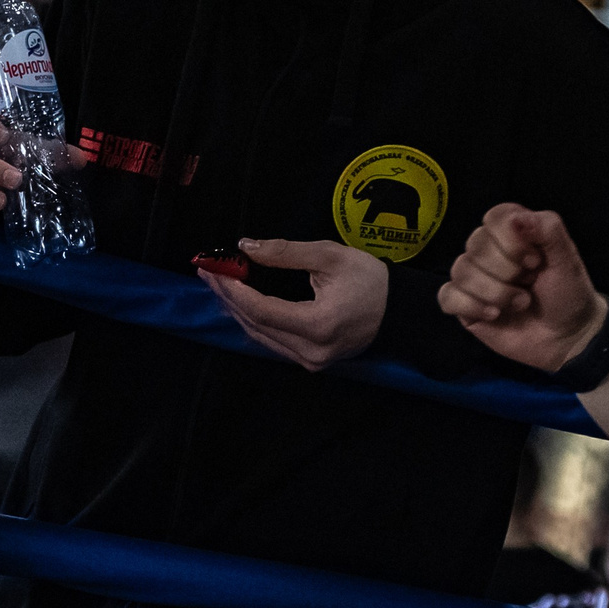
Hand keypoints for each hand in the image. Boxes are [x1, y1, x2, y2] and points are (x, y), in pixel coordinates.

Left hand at [202, 238, 386, 369]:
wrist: (400, 313)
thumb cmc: (370, 280)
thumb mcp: (330, 256)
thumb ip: (285, 252)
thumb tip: (246, 246)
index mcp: (318, 325)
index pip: (262, 310)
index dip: (234, 290)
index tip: (215, 268)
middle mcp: (311, 351)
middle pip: (256, 325)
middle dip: (229, 297)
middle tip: (208, 271)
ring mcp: (311, 361)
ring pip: (261, 337)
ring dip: (238, 309)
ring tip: (218, 283)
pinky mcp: (311, 361)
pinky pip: (273, 342)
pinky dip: (254, 321)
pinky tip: (241, 302)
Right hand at [435, 204, 607, 373]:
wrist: (567, 338)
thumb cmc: (569, 294)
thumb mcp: (567, 259)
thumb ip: (548, 230)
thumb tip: (516, 217)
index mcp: (514, 232)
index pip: (493, 218)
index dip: (510, 240)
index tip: (535, 261)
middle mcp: (489, 251)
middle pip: (475, 245)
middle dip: (506, 270)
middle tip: (530, 285)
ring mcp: (475, 279)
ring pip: (461, 270)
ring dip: (494, 291)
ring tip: (520, 304)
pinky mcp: (465, 306)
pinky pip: (447, 297)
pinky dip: (470, 305)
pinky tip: (493, 315)